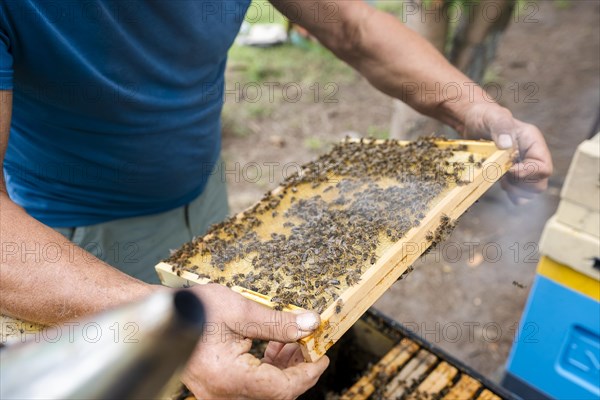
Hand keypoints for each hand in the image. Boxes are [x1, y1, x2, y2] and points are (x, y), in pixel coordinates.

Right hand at [182, 284, 328, 398]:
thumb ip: (278, 322)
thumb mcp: (240, 311)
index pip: (282, 388)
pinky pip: (252, 385)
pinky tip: (276, 346)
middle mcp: (223, 393)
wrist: (163, 314)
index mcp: (229, 378)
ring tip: (294, 340)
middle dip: (298, 369)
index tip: (322, 355)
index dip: (308, 373)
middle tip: (311, 344)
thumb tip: (309, 325)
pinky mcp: (218, 386)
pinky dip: (268, 368)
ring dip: (284, 368)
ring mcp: (219, 393)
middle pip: (276, 392)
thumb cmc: (193, 309)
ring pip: (266, 390)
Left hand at [462, 104, 552, 203]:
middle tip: (503, 175)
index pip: (544, 168)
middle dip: (521, 185)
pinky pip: (519, 194)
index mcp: (534, 143)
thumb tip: (507, 145)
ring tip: (500, 178)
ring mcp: (523, 168)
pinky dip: (510, 194)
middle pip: (540, 184)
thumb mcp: (494, 117)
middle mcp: (532, 157)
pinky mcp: (512, 176)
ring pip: (530, 192)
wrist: (474, 122)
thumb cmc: (486, 116)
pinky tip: (498, 182)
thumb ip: (502, 128)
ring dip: (515, 191)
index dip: (528, 174)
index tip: (508, 169)